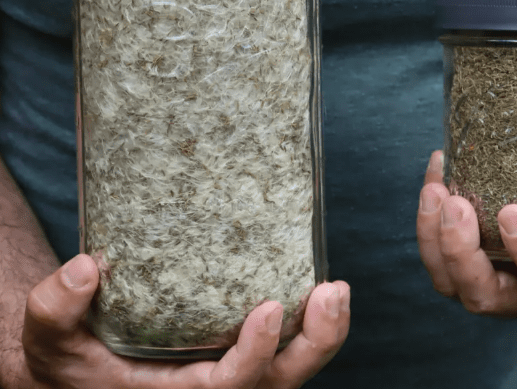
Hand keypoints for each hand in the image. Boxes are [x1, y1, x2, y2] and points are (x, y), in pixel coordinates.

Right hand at [15, 254, 348, 388]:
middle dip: (315, 342)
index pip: (229, 387)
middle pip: (281, 381)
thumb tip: (86, 269)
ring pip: (296, 368)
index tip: (268, 308)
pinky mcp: (246, 357)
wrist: (82, 370)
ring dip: (325, 332)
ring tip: (336, 288)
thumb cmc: (70, 357)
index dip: (255, 353)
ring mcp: (238, 377)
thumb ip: (57, 308)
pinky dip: (312, 326)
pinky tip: (322, 287)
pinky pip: (291, 352)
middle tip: (331, 291)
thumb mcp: (51, 337)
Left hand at [416, 149, 516, 324]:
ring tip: (434, 189)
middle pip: (488, 299)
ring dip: (435, 242)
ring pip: (455, 286)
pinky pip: (442, 264)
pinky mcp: (478, 275)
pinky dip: (430, 226)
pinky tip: (436, 179)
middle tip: (455, 203)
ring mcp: (503, 292)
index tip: (511, 212)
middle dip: (462, 255)